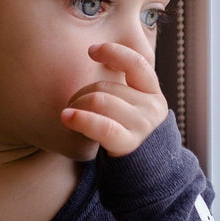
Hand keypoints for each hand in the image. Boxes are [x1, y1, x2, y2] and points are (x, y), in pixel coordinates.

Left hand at [61, 42, 167, 156]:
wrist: (144, 170)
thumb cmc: (128, 132)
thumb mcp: (133, 106)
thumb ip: (123, 86)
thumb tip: (95, 53)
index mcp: (152, 92)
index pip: (136, 63)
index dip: (114, 52)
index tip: (92, 50)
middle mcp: (151, 107)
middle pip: (106, 86)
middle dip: (82, 92)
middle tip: (73, 104)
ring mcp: (142, 126)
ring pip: (99, 101)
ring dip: (77, 105)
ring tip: (69, 114)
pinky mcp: (129, 143)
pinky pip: (101, 126)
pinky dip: (81, 119)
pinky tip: (67, 117)